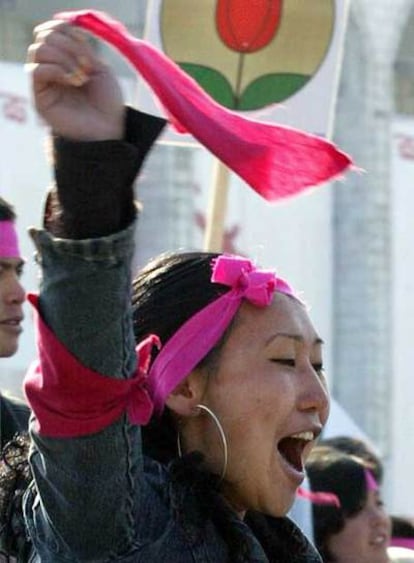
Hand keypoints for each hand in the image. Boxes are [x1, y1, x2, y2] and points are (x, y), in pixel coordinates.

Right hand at [27, 20, 123, 140]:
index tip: (88, 48)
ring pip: (39, 50)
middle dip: (69, 45)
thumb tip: (66, 31)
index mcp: (66, 60)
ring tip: (82, 76)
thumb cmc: (108, 104)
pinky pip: (36, 70)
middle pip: (44, 36)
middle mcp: (52, 69)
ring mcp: (45, 83)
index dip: (68, 31)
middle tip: (87, 65)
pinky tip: (74, 81)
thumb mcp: (101, 69)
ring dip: (64, 58)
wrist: (108, 131)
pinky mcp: (40, 97)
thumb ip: (82, 48)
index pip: (53, 30)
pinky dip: (57, 69)